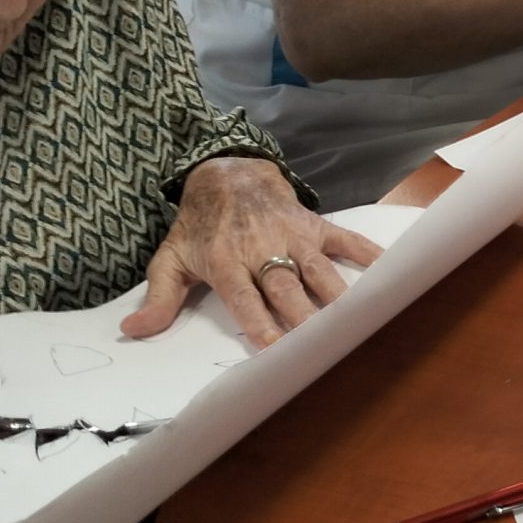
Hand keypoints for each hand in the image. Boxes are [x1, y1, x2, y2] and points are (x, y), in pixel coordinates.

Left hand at [125, 156, 384, 348]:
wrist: (227, 173)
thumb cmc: (199, 227)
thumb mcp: (170, 260)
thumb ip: (158, 299)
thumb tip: (133, 331)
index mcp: (226, 262)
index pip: (244, 298)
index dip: (259, 323)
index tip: (274, 349)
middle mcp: (263, 249)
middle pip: (287, 289)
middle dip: (304, 319)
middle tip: (321, 347)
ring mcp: (293, 236)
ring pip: (320, 271)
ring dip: (338, 297)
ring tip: (356, 323)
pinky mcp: (315, 225)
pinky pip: (347, 241)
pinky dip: (369, 255)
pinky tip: (389, 273)